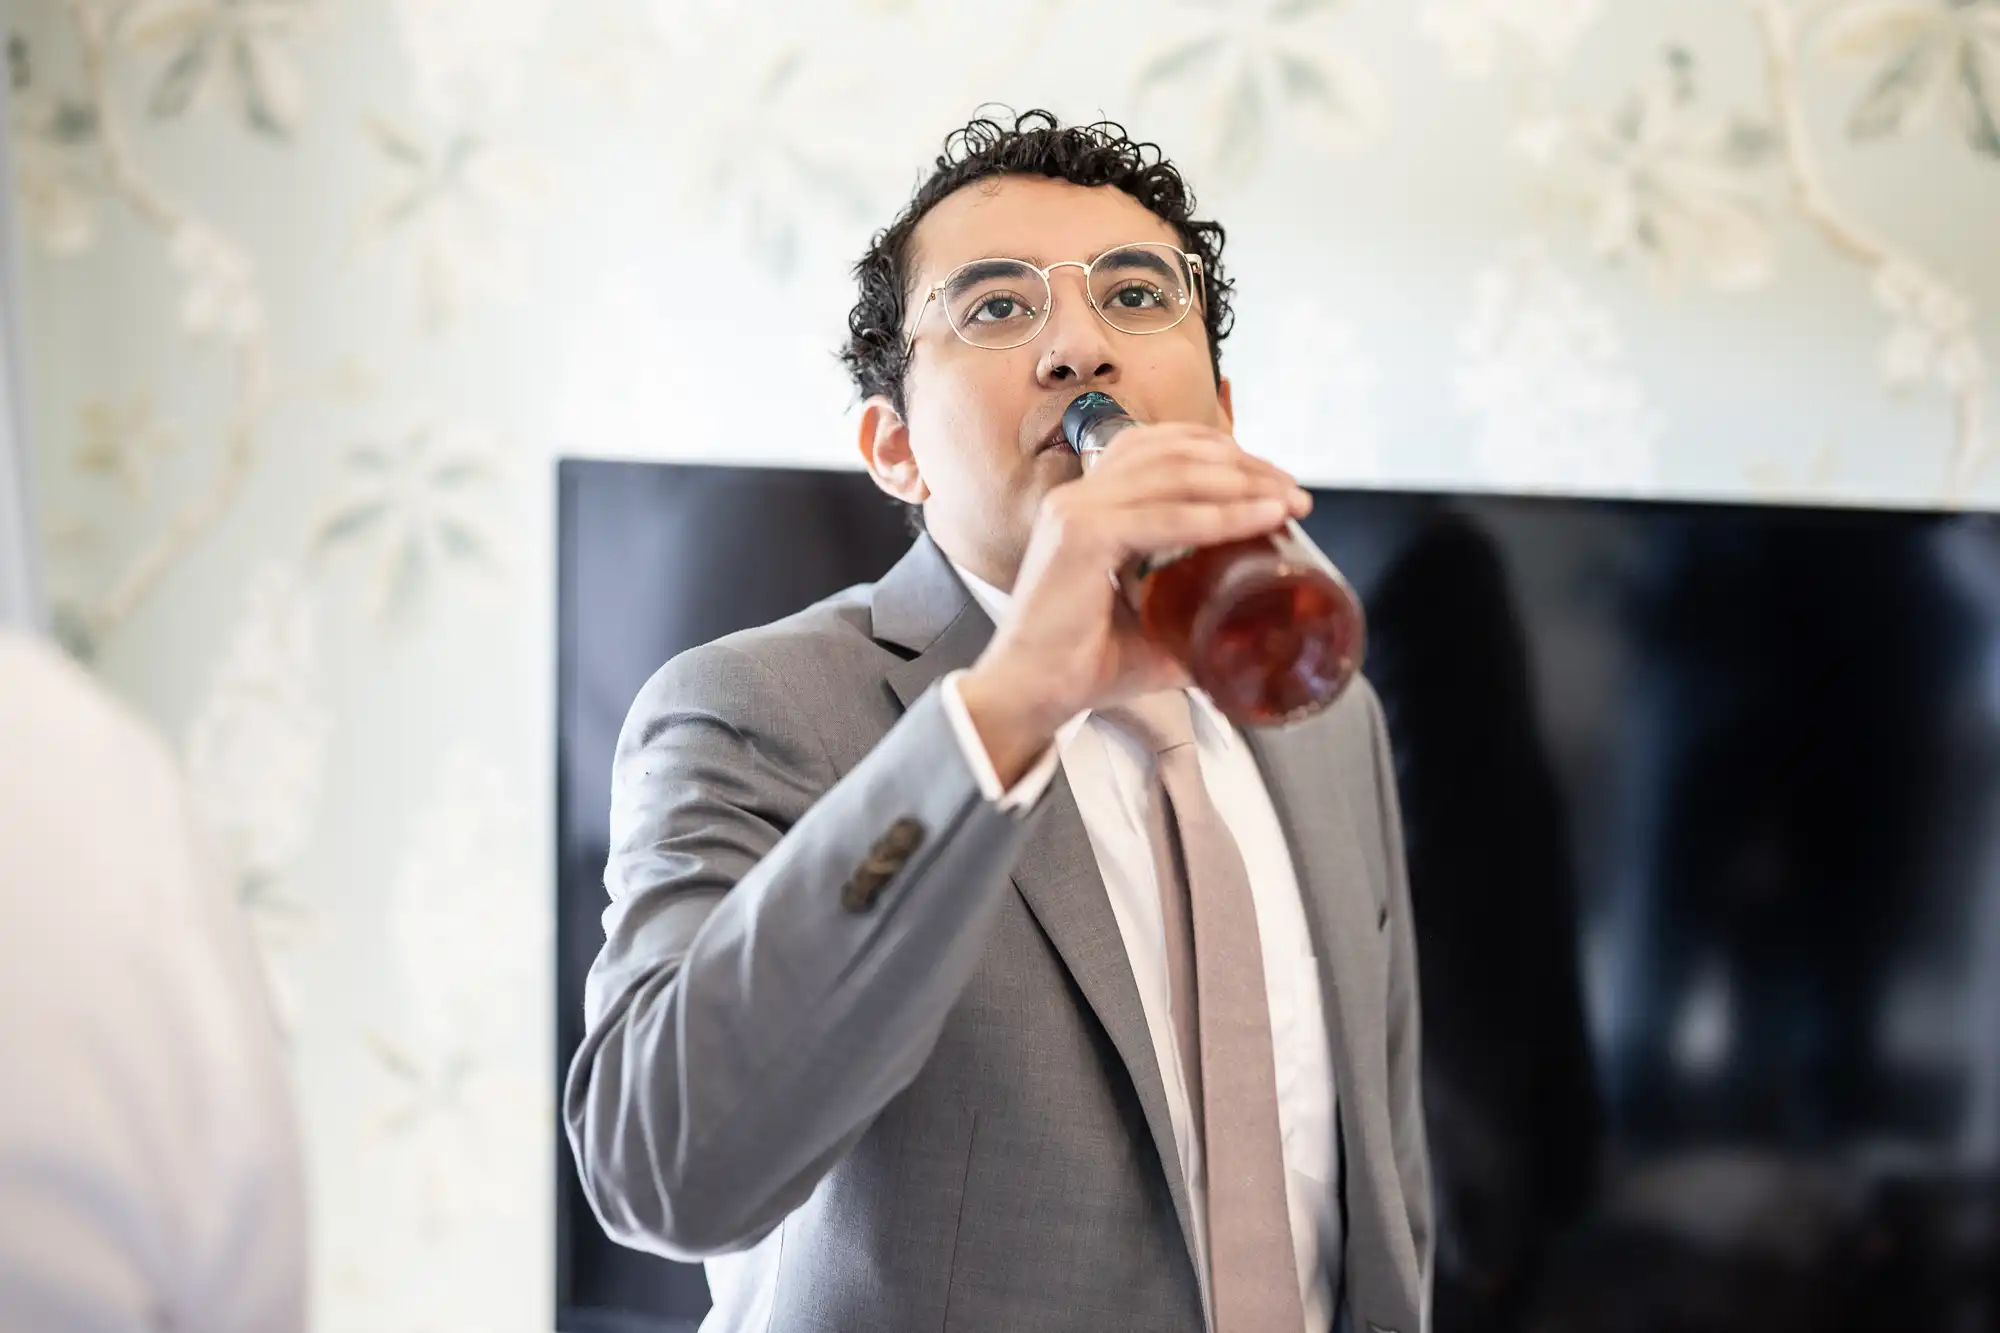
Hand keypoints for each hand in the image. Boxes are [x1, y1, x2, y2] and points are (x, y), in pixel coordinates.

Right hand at [957, 422, 1310, 783]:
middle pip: (1174, 451)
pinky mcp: (1081, 538)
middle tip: (1293, 494)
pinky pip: (1165, 518)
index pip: (1159, 448)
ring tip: (1287, 502)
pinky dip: (1219, 516)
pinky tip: (1260, 519)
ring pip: (1175, 474)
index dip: (1221, 452)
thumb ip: (1190, 619)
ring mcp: (1076, 512)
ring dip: (1242, 482)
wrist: (1028, 697)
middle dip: (1244, 464)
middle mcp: (1079, 496)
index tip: (1272, 482)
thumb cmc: (1080, 665)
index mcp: (1088, 504)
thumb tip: (1249, 635)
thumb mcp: (1148, 628)